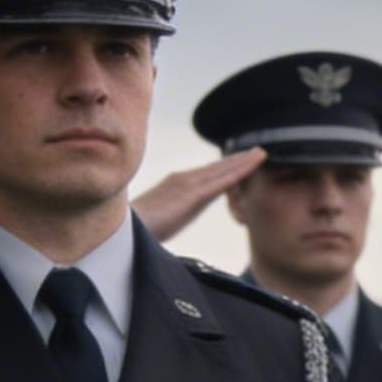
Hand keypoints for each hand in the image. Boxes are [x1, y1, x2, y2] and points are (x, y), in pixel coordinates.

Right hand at [133, 148, 267, 242]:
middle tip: (258, 152)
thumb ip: (169, 216)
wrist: (120, 229)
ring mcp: (188, 185)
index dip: (224, 167)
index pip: (206, 175)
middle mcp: (183, 180)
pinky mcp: (193, 196)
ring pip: (223, 170)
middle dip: (237, 160)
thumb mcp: (158, 220)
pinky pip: (223, 181)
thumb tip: (169, 222)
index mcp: (176, 186)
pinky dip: (240, 170)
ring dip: (243, 161)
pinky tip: (254, 164)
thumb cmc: (135, 229)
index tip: (241, 162)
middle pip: (217, 168)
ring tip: (262, 153)